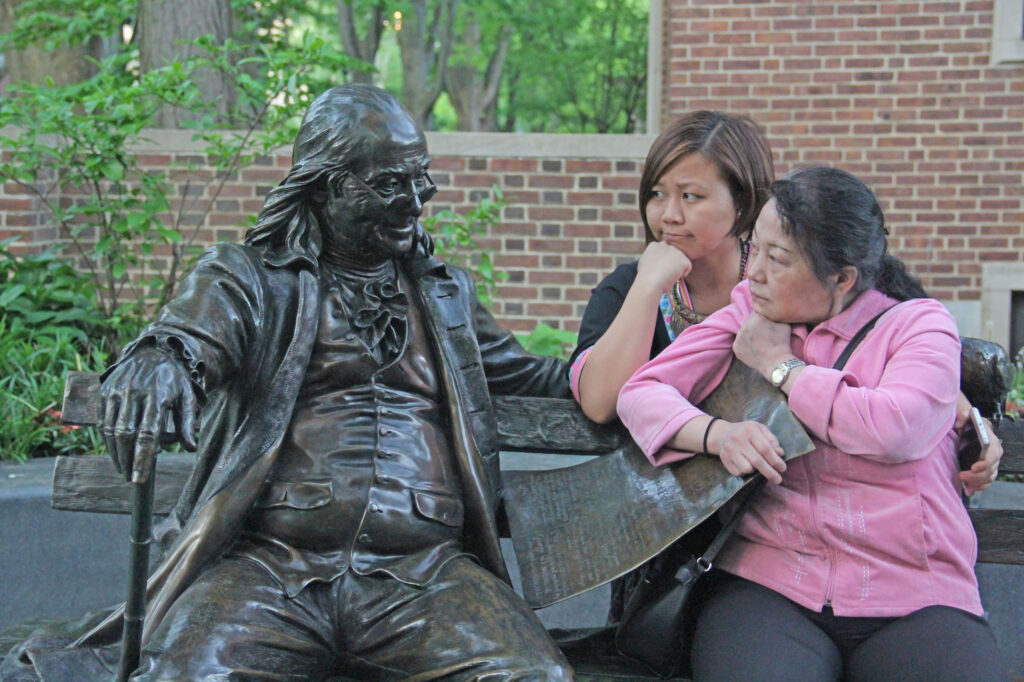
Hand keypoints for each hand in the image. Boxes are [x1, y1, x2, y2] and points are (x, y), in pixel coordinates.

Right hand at [99, 345, 199, 482]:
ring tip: (124, 469)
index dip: (142, 459)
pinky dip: (108, 440)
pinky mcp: (105, 390)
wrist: (154, 351)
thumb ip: (188, 422)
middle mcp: (134, 392)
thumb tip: (189, 448)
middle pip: (125, 435)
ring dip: (116, 454)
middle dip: (127, 461)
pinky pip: (103, 421)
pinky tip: (117, 452)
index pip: (147, 434)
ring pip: (110, 430)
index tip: (138, 480)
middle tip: (131, 478)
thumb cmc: (175, 379)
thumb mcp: (188, 397)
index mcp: (157, 395)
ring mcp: (116, 391)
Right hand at [635, 241, 691, 293]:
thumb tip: (655, 261)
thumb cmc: (645, 277)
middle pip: (673, 255)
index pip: (664, 252)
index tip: (660, 269)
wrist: (650, 282)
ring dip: (677, 269)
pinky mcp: (683, 259)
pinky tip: (673, 277)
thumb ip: (651, 258)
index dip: (664, 262)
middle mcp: (665, 245)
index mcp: (654, 245)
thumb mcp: (643, 263)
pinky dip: (682, 275)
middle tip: (665, 274)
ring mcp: (675, 251)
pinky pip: (687, 268)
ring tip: (668, 276)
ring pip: (681, 261)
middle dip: (672, 263)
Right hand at [711, 420, 786, 483]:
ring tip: (756, 465)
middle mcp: (738, 440)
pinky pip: (739, 473)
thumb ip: (771, 440)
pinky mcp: (724, 459)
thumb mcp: (760, 429)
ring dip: (755, 471)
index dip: (775, 460)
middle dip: (770, 472)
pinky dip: (745, 472)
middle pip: (757, 461)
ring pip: (747, 469)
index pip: (765, 448)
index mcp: (750, 430)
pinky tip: (746, 465)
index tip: (782, 468)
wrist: (722, 434)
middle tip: (778, 479)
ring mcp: (730, 450)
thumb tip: (780, 454)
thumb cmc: (746, 432)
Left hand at [733, 312, 792, 377]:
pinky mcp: (736, 348)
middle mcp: (744, 326)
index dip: (762, 319)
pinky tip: (754, 349)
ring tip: (759, 343)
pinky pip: (740, 343)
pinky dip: (745, 345)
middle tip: (763, 335)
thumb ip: (774, 315)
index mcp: (756, 318)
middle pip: (749, 322)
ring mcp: (738, 337)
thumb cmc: (782, 342)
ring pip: (743, 333)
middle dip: (755, 326)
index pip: (757, 313)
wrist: (776, 362)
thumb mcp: (783, 323)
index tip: (766, 325)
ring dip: (749, 335)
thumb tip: (771, 311)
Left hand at [958, 418, 1002, 495]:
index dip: (984, 463)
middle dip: (976, 476)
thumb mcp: (964, 415)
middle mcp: (995, 454)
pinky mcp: (986, 470)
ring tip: (963, 481)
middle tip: (961, 475)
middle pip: (991, 470)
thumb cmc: (968, 421)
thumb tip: (958, 424)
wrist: (969, 427)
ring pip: (989, 477)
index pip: (993, 455)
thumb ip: (961, 417)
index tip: (973, 468)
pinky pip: (986, 482)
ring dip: (976, 482)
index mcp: (992, 441)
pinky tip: (969, 489)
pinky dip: (979, 487)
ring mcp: (992, 463)